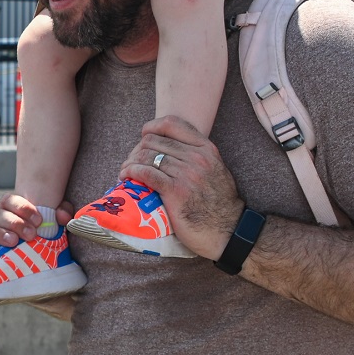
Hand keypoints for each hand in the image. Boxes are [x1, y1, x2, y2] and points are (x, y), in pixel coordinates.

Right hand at [0, 191, 59, 258]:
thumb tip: (62, 216)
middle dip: (14, 222)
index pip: (8, 200)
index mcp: (7, 210)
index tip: (39, 219)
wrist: (31, 262)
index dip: (22, 207)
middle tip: (31, 234)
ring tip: (13, 242)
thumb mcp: (53, 224)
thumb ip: (60, 214)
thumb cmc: (39, 237)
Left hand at [120, 116, 243, 257]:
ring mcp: (186, 173)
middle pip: (153, 141)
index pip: (172, 123)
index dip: (151, 127)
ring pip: (145, 156)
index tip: (143, 137)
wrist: (228, 230)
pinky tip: (125, 177)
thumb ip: (196, 156)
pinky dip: (129, 172)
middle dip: (136, 150)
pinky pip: (144, 173)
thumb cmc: (218, 204)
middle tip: (131, 162)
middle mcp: (197, 157)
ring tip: (125, 171)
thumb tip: (168, 148)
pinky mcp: (175, 190)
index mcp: (206, 149)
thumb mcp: (214, 170)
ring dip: (129, 163)